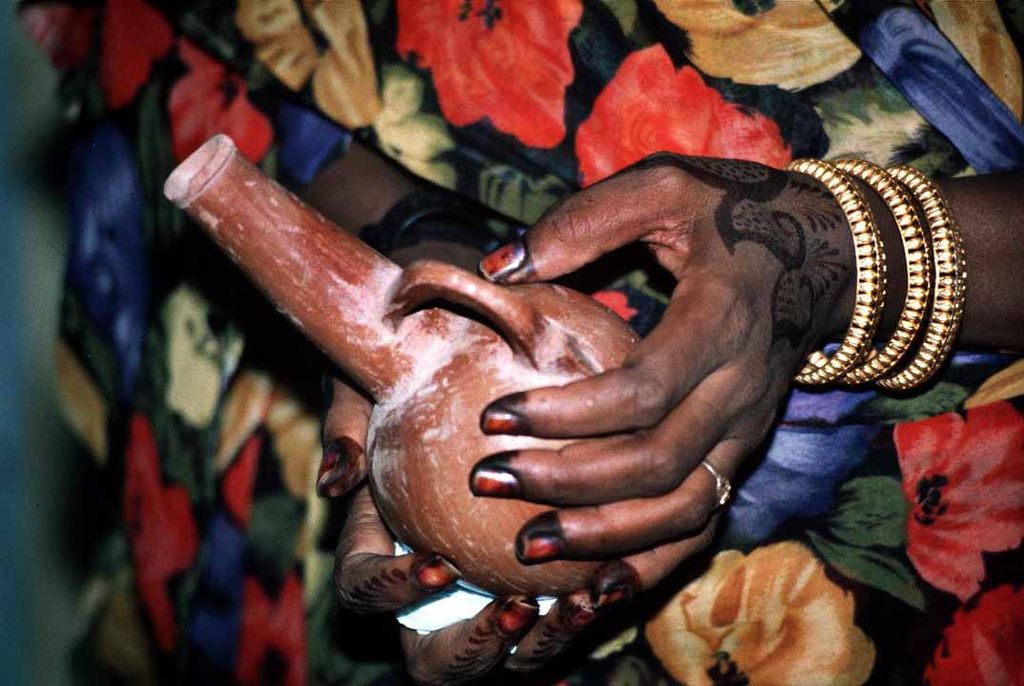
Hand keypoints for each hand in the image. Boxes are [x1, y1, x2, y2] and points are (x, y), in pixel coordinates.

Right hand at [319, 377, 627, 681]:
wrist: (461, 373)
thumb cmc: (404, 381)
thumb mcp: (368, 389)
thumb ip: (348, 427)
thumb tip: (336, 479)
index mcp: (376, 548)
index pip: (361, 589)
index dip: (392, 590)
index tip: (441, 565)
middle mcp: (427, 590)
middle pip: (431, 656)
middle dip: (474, 649)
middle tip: (518, 606)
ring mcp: (481, 596)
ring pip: (504, 653)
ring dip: (542, 641)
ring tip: (582, 601)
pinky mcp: (536, 587)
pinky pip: (554, 621)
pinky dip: (582, 610)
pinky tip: (616, 575)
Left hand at [470, 154, 855, 573]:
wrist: (823, 255)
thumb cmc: (733, 213)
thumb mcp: (664, 187)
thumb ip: (584, 221)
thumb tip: (499, 267)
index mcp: (721, 320)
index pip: (644, 390)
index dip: (567, 414)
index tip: (495, 415)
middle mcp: (741, 388)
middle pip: (656, 463)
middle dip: (566, 483)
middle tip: (488, 480)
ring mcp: (747, 429)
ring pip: (682, 511)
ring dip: (604, 538)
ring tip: (528, 548)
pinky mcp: (742, 451)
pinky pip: (702, 523)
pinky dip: (651, 562)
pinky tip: (595, 582)